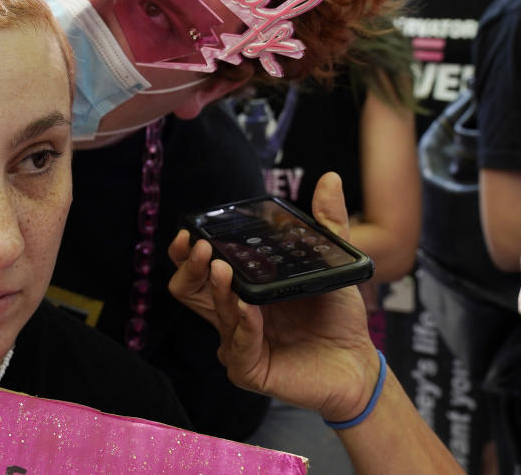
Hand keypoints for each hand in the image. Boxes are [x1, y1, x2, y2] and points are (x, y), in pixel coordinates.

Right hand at [168, 172, 381, 422]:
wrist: (360, 362)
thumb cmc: (337, 316)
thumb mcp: (329, 263)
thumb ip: (326, 223)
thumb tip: (330, 178)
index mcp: (240, 288)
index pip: (198, 268)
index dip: (186, 251)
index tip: (189, 231)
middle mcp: (231, 313)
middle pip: (187, 289)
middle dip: (189, 266)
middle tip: (201, 247)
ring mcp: (237, 341)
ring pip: (212, 312)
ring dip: (216, 288)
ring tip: (222, 268)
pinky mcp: (250, 369)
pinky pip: (238, 345)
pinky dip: (242, 324)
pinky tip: (246, 307)